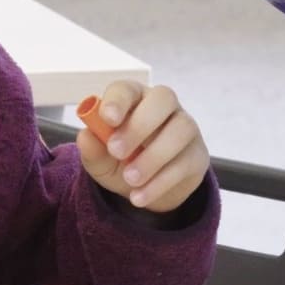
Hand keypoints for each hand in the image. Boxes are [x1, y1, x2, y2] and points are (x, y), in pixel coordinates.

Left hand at [76, 80, 208, 212]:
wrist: (145, 189)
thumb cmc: (120, 161)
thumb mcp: (100, 160)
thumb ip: (92, 148)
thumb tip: (86, 137)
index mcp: (135, 98)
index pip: (128, 89)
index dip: (118, 100)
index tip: (107, 119)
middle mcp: (164, 106)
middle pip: (163, 99)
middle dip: (139, 125)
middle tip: (116, 151)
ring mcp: (186, 127)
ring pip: (180, 130)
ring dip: (152, 157)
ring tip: (129, 179)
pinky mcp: (197, 155)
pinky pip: (185, 163)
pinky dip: (159, 183)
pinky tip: (139, 196)